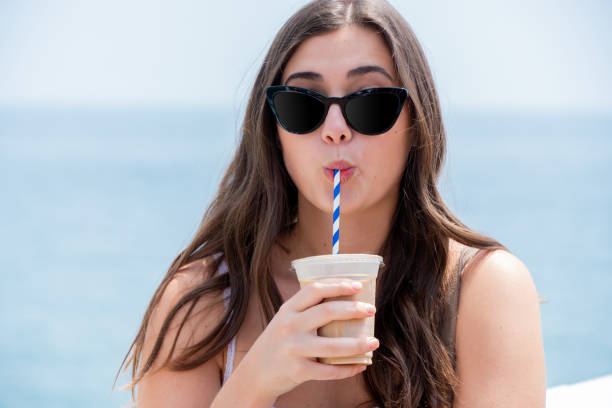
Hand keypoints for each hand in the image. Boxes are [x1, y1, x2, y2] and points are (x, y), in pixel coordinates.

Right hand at [238, 279, 378, 398]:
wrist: (255, 374)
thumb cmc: (278, 343)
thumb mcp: (285, 320)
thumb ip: (307, 310)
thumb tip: (345, 300)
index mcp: (288, 310)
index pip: (314, 290)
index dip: (337, 285)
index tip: (357, 285)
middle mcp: (290, 326)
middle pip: (327, 312)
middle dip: (353, 310)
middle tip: (371, 310)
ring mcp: (293, 349)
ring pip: (333, 345)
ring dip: (358, 344)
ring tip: (374, 341)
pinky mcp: (298, 371)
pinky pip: (329, 370)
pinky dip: (348, 368)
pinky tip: (361, 365)